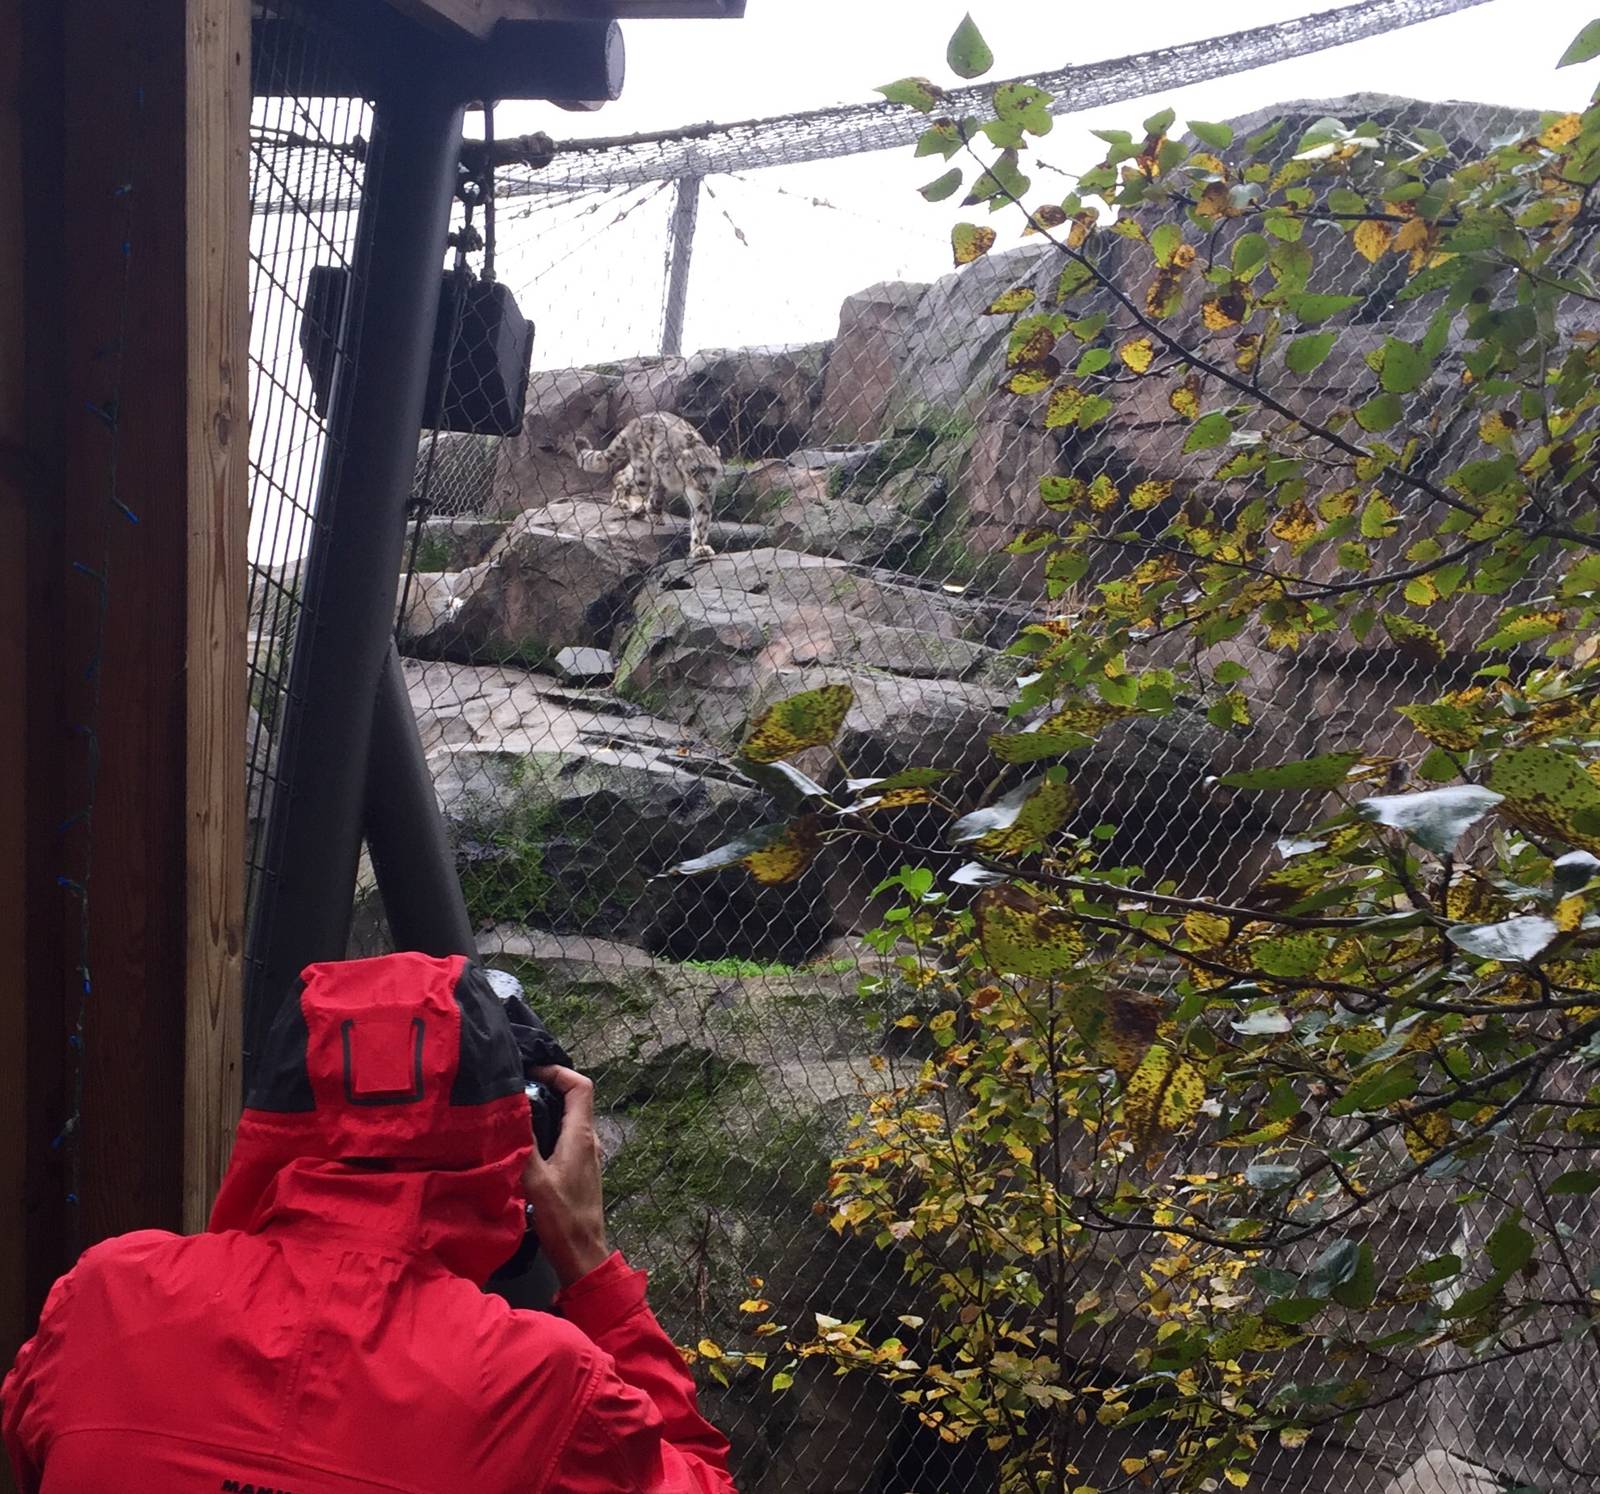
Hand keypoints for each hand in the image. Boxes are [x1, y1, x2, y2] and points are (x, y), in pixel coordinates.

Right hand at [521, 1066, 610, 1287]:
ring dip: (545, 1108)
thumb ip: (525, 1144)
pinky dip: (546, 1129)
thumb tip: (512, 1111)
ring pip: (568, 1118)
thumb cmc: (562, 1218)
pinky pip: (564, 1136)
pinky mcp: (578, 1169)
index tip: (532, 1072)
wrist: (582, 1254)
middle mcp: (587, 1140)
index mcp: (580, 1136)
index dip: (559, 1072)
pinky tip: (523, 1140)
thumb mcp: (536, 1181)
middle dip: (548, 1086)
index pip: (581, 1087)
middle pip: (574, 1098)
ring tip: (515, 1109)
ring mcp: (585, 1155)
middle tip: (516, 1087)